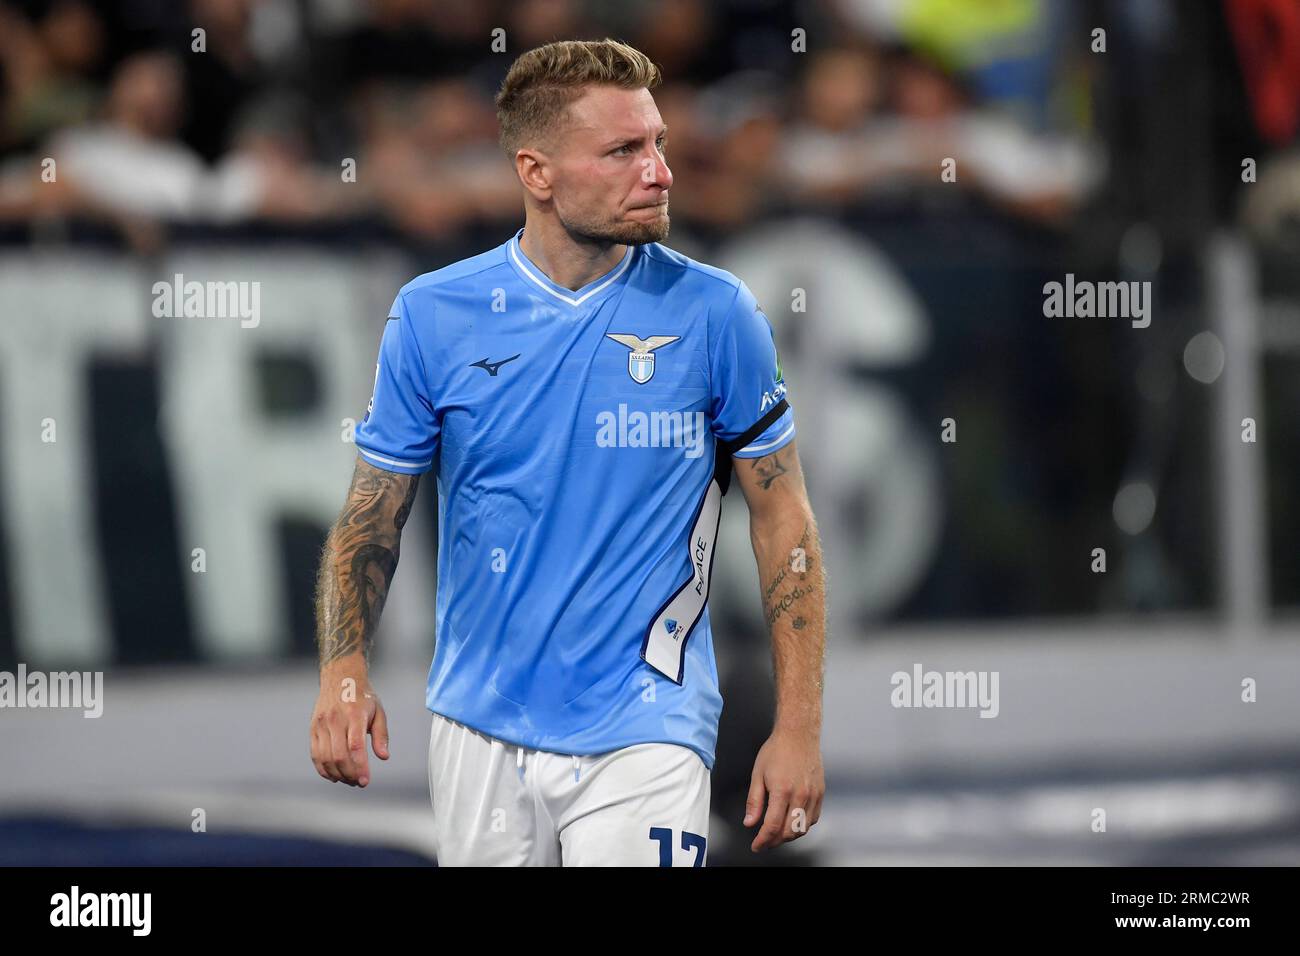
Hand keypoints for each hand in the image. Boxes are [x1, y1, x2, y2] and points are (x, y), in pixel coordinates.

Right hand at [310, 664, 389, 786]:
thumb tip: (384, 757)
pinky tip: (335, 775)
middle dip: (349, 774)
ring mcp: (321, 724)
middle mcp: (335, 719)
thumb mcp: (379, 712)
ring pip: (325, 758)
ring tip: (349, 780)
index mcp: (354, 715)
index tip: (366, 781)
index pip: (355, 746)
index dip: (360, 767)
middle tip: (359, 783)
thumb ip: (382, 735)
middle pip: (339, 755)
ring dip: (337, 774)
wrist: (340, 678)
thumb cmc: (363, 697)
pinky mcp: (313, 729)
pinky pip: (315, 755)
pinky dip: (324, 769)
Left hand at [744, 728, 823, 851]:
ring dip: (789, 836)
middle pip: (789, 832)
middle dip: (775, 842)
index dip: (763, 841)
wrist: (798, 734)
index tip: (757, 845)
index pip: (772, 827)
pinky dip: (803, 826)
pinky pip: (813, 818)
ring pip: (803, 828)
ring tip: (777, 833)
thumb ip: (754, 802)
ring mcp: (813, 795)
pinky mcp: (820, 793)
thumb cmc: (777, 750)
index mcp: (782, 791)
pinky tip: (793, 822)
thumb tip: (750, 822)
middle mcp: (800, 795)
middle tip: (765, 841)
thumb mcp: (758, 774)